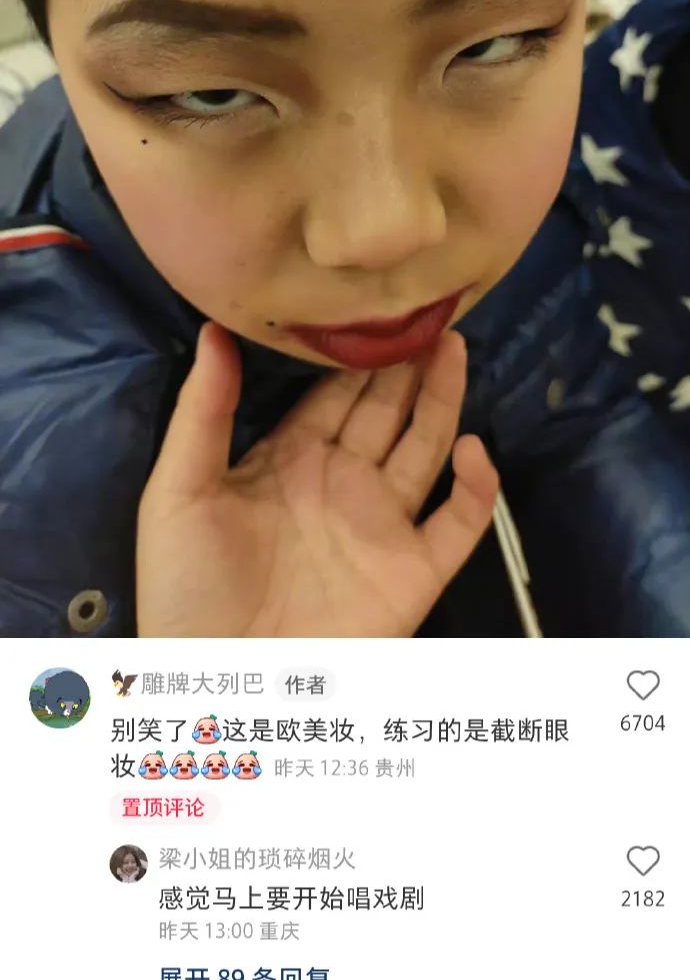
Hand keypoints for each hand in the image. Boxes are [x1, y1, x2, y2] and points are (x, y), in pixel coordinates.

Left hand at [136, 318, 498, 639]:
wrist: (216, 681)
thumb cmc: (185, 588)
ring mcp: (381, 526)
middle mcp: (342, 483)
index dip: (358, 350)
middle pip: (387, 409)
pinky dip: (476, 486)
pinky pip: (459, 523)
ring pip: (427, 447)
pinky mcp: (413, 571)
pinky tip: (472, 446)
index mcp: (290, 460)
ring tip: (454, 344)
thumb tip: (216, 329)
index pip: (335, 393)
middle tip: (432, 305)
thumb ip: (203, 412)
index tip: (379, 298)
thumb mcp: (176, 491)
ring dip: (443, 398)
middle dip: (408, 362)